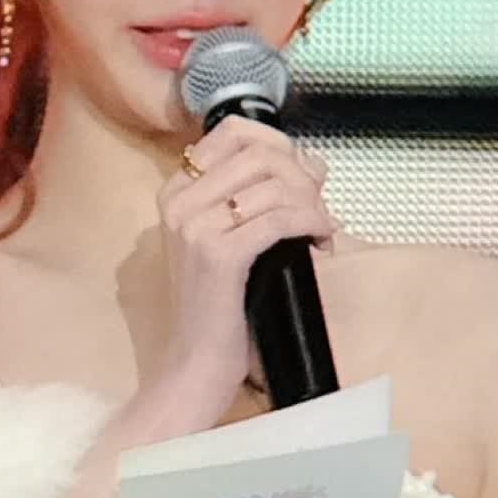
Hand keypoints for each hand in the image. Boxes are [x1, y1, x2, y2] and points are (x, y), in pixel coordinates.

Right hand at [146, 116, 336, 432]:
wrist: (196, 364)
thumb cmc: (219, 308)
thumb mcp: (234, 242)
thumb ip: (264, 198)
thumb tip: (313, 163)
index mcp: (176, 193)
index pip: (233, 133)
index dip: (280, 145)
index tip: (301, 178)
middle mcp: (180, 203)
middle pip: (260, 153)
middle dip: (302, 177)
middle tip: (317, 210)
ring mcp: (195, 227)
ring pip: (275, 184)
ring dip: (312, 203)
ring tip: (320, 231)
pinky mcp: (219, 255)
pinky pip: (280, 219)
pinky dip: (311, 224)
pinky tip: (320, 240)